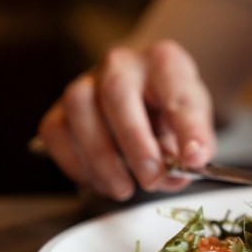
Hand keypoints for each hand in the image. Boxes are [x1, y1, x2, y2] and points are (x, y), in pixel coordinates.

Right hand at [38, 40, 215, 199]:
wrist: (144, 92)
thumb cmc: (170, 106)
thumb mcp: (195, 121)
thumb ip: (191, 148)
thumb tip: (175, 176)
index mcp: (165, 62)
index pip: (177, 92)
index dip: (188, 129)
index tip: (195, 159)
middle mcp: (122, 64)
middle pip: (117, 94)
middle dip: (135, 143)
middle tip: (152, 179)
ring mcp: (86, 82)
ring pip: (79, 109)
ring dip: (100, 157)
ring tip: (123, 188)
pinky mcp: (61, 106)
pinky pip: (56, 132)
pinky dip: (75, 163)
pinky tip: (99, 181)